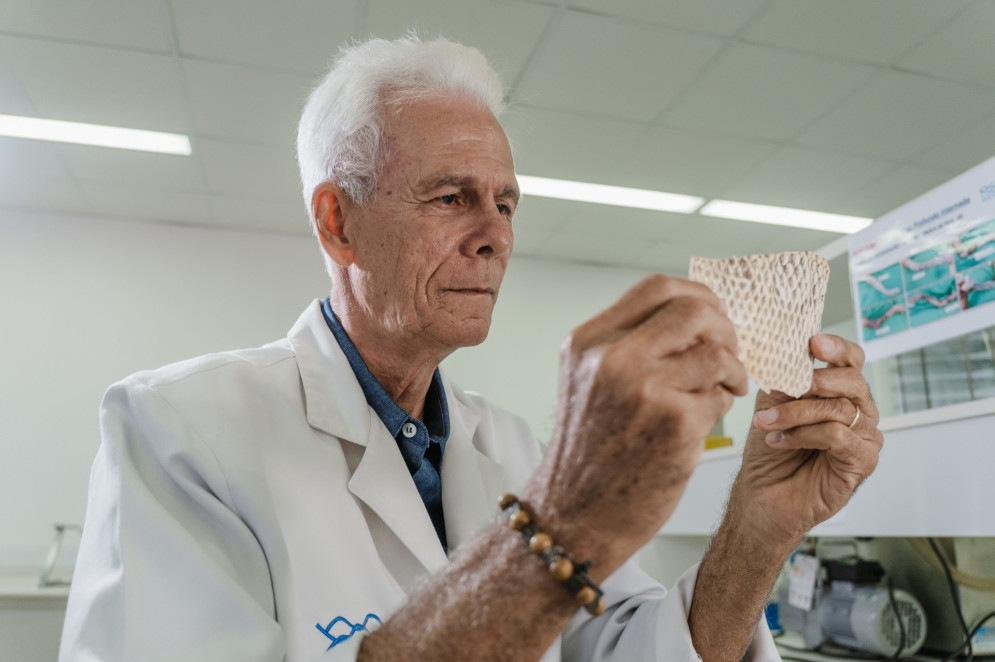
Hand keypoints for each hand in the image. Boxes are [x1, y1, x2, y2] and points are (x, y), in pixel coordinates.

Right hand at [523, 275, 747, 576]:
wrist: (573, 516)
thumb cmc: (590, 453)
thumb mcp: (590, 383)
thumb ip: (629, 346)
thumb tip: (695, 316)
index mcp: (588, 343)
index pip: (657, 288)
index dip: (698, 296)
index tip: (713, 316)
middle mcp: (611, 359)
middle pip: (695, 310)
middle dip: (725, 328)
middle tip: (729, 353)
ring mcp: (643, 390)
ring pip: (717, 352)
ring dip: (732, 370)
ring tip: (722, 390)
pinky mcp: (675, 425)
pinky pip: (721, 394)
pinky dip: (724, 403)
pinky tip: (708, 418)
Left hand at [732, 334, 882, 541]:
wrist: (762, 493)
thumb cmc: (770, 449)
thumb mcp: (772, 403)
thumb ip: (786, 378)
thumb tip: (789, 353)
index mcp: (840, 391)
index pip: (851, 360)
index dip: (837, 348)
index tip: (814, 343)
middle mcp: (858, 411)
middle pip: (850, 381)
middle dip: (812, 383)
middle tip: (786, 389)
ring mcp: (865, 436)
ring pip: (838, 408)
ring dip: (795, 414)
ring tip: (766, 424)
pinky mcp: (864, 460)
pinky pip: (838, 435)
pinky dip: (804, 435)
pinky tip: (781, 442)